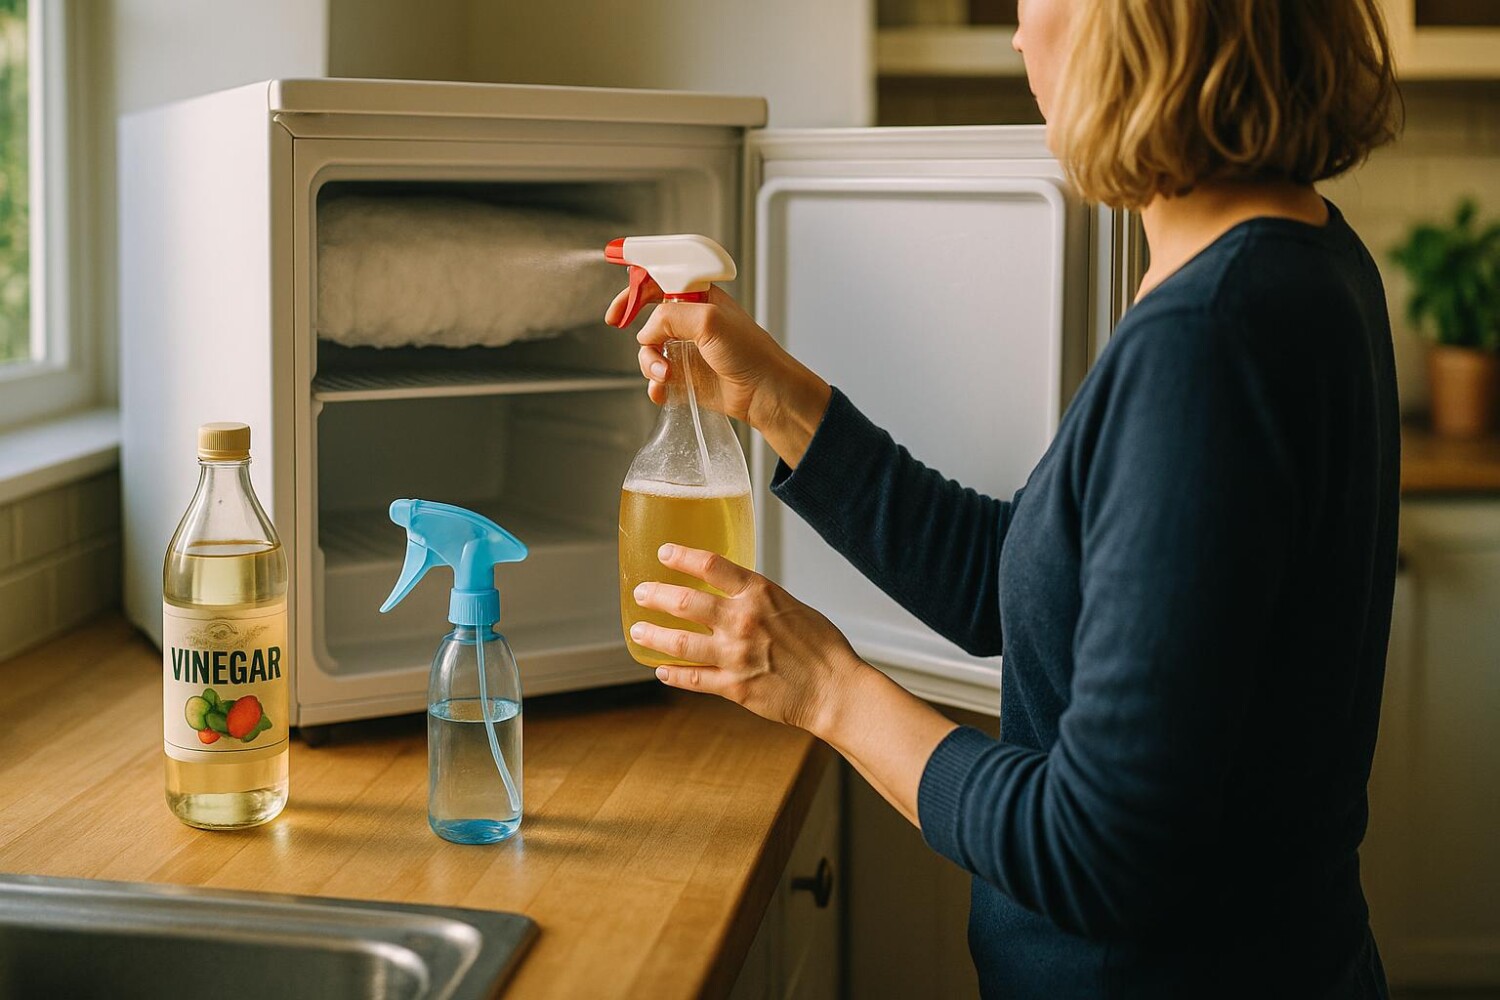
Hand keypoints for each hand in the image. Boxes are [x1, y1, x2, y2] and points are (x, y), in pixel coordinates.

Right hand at [605, 276, 831, 467]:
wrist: (765, 393)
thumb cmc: (750, 352)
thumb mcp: (708, 320)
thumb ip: (669, 317)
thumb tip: (647, 333)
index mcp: (698, 298)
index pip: (660, 282)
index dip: (636, 289)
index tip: (621, 305)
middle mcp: (690, 322)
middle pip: (648, 318)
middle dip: (637, 328)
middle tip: (618, 326)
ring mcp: (687, 350)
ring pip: (649, 352)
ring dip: (650, 362)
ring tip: (666, 374)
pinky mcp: (686, 377)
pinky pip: (657, 379)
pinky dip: (655, 385)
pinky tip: (663, 391)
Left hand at [628, 543, 867, 736]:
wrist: (835, 689)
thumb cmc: (822, 647)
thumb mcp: (792, 605)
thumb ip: (759, 600)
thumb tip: (735, 595)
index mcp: (759, 594)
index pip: (710, 566)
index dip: (682, 557)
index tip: (664, 553)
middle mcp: (742, 621)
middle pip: (684, 602)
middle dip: (655, 596)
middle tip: (641, 593)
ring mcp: (734, 655)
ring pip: (679, 643)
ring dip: (653, 635)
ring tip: (639, 630)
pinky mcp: (733, 687)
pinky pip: (692, 679)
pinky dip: (672, 674)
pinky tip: (661, 669)